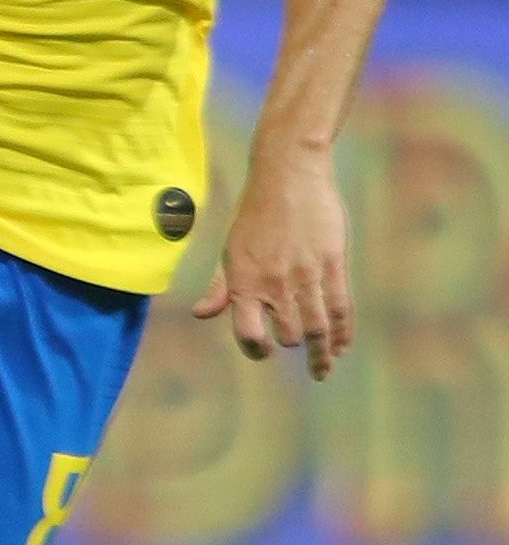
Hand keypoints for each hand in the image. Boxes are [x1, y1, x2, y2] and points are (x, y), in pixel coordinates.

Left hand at [195, 145, 352, 379]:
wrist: (287, 176)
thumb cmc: (254, 214)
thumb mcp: (231, 249)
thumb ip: (221, 287)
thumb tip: (202, 315)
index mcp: (243, 280)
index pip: (247, 331)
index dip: (254, 349)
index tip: (263, 351)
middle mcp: (273, 282)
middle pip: (287, 334)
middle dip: (293, 346)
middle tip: (303, 355)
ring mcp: (305, 274)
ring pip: (317, 328)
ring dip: (322, 354)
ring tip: (322, 369)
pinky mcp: (332, 264)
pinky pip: (340, 308)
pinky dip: (342, 332)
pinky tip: (341, 346)